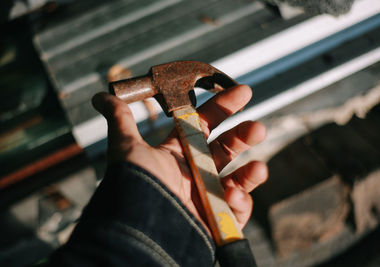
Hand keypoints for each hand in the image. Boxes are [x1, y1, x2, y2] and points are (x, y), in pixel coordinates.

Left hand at [92, 85, 267, 233]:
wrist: (137, 229)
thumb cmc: (133, 185)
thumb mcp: (126, 147)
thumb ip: (120, 119)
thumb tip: (101, 95)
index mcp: (177, 153)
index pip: (204, 124)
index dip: (223, 107)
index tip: (243, 92)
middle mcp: (193, 172)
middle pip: (226, 149)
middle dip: (244, 136)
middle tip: (257, 128)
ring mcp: (205, 196)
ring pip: (237, 180)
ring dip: (251, 173)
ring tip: (259, 169)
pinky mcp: (214, 221)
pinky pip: (236, 211)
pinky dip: (240, 204)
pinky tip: (233, 198)